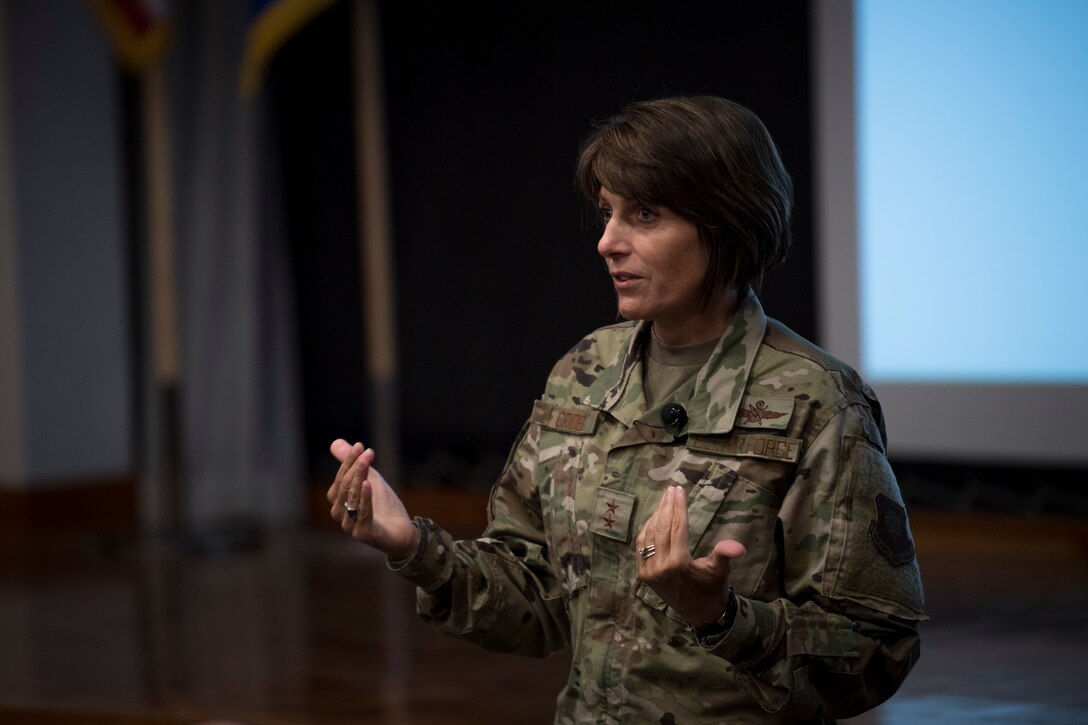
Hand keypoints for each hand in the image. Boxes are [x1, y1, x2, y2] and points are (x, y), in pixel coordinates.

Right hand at [326, 439, 417, 560]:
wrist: (402, 531)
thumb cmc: (383, 506)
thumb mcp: (370, 480)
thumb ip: (354, 465)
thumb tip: (335, 442)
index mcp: (339, 501)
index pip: (340, 478)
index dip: (348, 462)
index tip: (360, 446)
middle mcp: (340, 514)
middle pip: (344, 487)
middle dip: (355, 467)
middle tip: (367, 453)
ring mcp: (349, 526)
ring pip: (351, 499)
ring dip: (359, 478)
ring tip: (367, 462)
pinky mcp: (362, 534)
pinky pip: (362, 514)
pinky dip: (364, 498)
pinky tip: (368, 484)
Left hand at [635, 485, 746, 627]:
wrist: (699, 613)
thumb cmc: (712, 588)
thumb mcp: (720, 570)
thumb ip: (725, 554)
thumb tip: (739, 546)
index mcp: (679, 563)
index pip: (676, 527)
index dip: (678, 506)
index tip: (679, 490)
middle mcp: (660, 566)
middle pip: (661, 528)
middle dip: (666, 506)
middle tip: (670, 489)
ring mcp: (649, 570)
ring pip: (649, 535)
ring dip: (655, 515)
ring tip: (663, 499)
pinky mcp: (643, 574)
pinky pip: (641, 547)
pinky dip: (646, 530)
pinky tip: (653, 518)